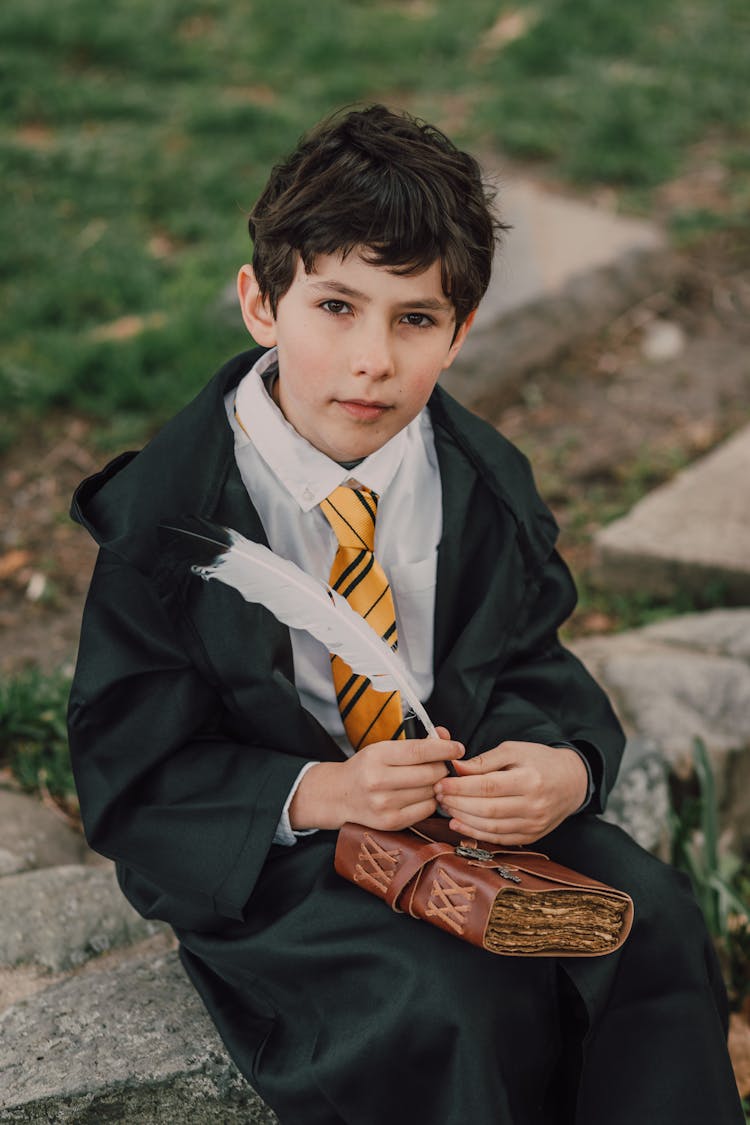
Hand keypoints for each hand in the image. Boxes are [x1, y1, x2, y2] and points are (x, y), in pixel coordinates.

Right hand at [289, 727, 463, 831]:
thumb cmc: (366, 767)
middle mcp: (378, 781)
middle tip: (443, 766)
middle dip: (443, 768)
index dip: (444, 749)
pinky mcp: (390, 823)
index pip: (420, 751)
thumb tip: (447, 737)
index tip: (459, 748)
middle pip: (430, 774)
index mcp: (376, 756)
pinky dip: (430, 801)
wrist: (339, 795)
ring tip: (429, 780)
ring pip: (430, 792)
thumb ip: (417, 743)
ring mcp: (384, 805)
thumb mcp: (384, 748)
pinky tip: (422, 795)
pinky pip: (426, 810)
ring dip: (437, 785)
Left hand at [434, 741, 587, 845]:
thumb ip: (484, 761)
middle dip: (458, 803)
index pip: (489, 787)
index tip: (441, 783)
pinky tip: (459, 823)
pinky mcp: (531, 836)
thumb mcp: (513, 750)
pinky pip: (499, 839)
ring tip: (446, 807)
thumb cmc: (540, 761)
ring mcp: (534, 824)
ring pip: (491, 827)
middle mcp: (534, 805)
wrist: (572, 781)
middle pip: (488, 810)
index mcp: (531, 779)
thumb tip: (455, 768)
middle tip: (439, 795)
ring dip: (464, 819)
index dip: (461, 787)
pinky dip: (476, 833)